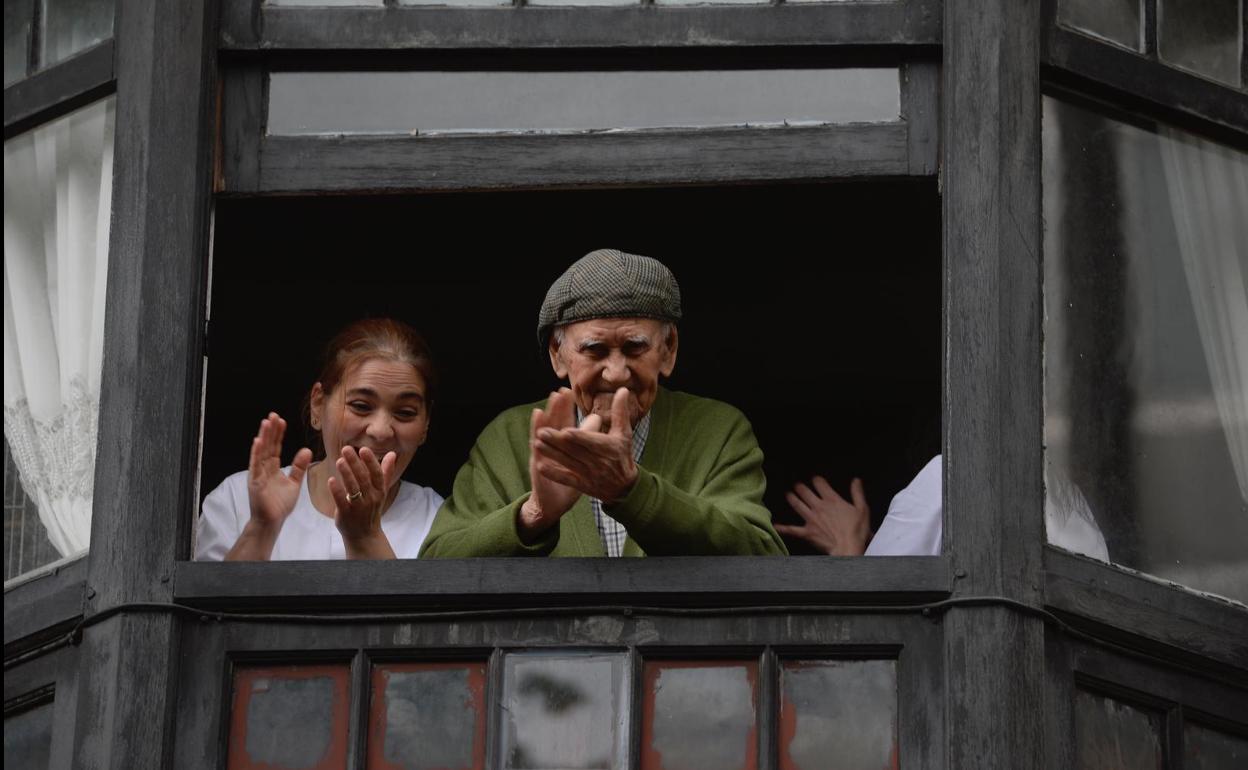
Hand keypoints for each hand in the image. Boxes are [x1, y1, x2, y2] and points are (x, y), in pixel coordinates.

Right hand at [246, 412, 312, 529]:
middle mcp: (263, 469)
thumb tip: (307, 449)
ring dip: (263, 437)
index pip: (275, 447)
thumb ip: (299, 467)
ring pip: (260, 452)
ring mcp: (258, 474)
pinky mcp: (254, 482)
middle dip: (270, 431)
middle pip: (267, 446)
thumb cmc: (280, 504)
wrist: (272, 521)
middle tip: (273, 415)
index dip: (278, 434)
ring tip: (266, 422)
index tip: (281, 421)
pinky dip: (256, 453)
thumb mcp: (294, 482)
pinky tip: (257, 441)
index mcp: (272, 468)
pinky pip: (255, 465)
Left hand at [330, 446, 397, 558]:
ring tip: (339, 461)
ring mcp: (358, 507)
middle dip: (355, 463)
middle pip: (363, 479)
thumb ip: (385, 472)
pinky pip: (341, 501)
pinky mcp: (346, 514)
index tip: (363, 449)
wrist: (364, 535)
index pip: (376, 474)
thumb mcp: (380, 491)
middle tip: (346, 449)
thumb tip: (392, 454)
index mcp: (379, 491)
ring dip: (346, 474)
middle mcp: (371, 498)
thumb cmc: (371, 510)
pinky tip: (330, 480)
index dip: (370, 462)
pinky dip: (337, 491)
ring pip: (353, 488)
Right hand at [519, 389, 582, 538]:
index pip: (563, 420)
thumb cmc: (571, 477)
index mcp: (562, 442)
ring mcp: (542, 456)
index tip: (566, 392)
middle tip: (557, 392)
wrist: (555, 501)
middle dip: (555, 410)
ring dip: (541, 424)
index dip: (564, 407)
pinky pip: (537, 457)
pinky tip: (535, 437)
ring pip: (542, 437)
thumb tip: (597, 418)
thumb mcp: (582, 456)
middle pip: (552, 424)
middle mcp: (551, 446)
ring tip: (542, 409)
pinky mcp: (539, 469)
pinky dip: (535, 446)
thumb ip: (588, 436)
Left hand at [534, 387, 637, 503]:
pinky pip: (567, 479)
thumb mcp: (624, 433)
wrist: (624, 486)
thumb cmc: (622, 454)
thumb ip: (620, 412)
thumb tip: (622, 389)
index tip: (565, 431)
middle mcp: (598, 461)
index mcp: (607, 447)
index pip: (591, 442)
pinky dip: (555, 474)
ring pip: (568, 463)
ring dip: (552, 454)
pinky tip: (541, 467)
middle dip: (557, 442)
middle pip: (575, 451)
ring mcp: (589, 474)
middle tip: (541, 432)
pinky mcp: (582, 484)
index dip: (579, 437)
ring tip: (537, 444)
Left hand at [777, 476, 870, 555]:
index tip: (815, 479)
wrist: (849, 548)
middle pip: (804, 491)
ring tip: (788, 494)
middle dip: (799, 486)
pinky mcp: (807, 532)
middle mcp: (819, 507)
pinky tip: (775, 526)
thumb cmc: (857, 530)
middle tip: (797, 484)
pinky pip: (792, 529)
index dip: (816, 479)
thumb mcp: (862, 509)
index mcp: (832, 500)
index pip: (819, 483)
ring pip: (797, 504)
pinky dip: (783, 528)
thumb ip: (857, 493)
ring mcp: (811, 519)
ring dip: (791, 498)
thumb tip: (856, 481)